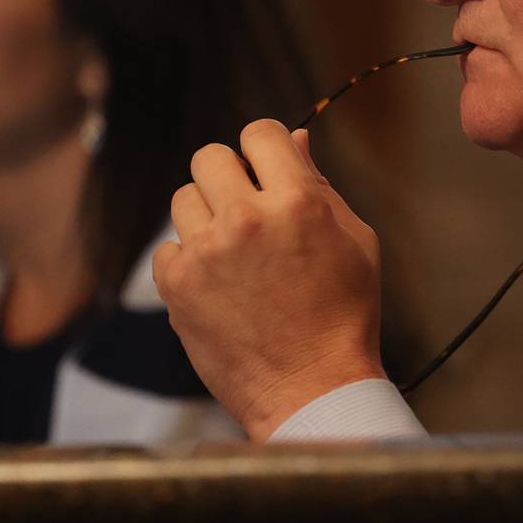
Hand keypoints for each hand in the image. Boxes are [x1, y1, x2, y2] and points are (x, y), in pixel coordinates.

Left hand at [153, 119, 384, 442]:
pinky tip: (218, 285)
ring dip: (206, 217)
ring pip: (183, 198)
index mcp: (297, 202)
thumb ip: (320, 185)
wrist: (312, 388)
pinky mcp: (177, 286)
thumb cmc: (343, 314)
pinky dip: (189, 262)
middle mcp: (247, 218)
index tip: (265, 168)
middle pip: (210, 157)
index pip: (259, 133)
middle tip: (245, 208)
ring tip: (232, 252)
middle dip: (228, 175)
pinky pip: (168, 248)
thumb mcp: (354, 241)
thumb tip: (293, 138)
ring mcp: (207, 252)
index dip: (263, 147)